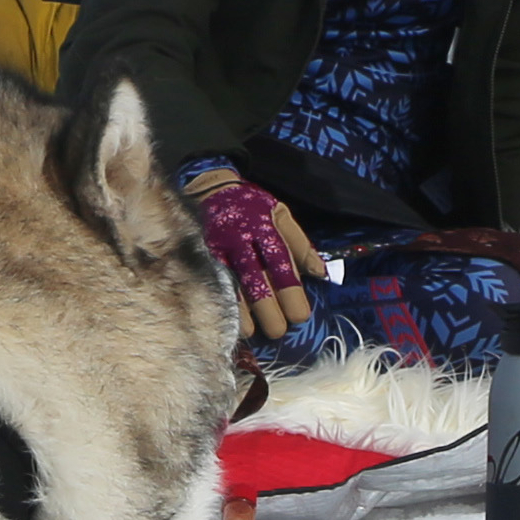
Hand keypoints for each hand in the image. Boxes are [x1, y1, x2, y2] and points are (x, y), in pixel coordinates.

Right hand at [177, 163, 320, 340]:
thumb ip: (300, 244)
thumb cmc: (251, 206)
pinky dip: (219, 301)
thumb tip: (321, 274)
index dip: (290, 290)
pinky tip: (226, 319)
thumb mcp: (280, 215)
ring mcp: (215, 247)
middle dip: (267, 307)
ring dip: (242, 311)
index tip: (300, 316)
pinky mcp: (198, 254)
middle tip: (279, 330)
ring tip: (254, 332)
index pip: (279, 262)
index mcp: (263, 227)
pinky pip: (208, 281)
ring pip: (229, 283)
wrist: (209, 187)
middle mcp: (238, 238)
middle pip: (254, 278)